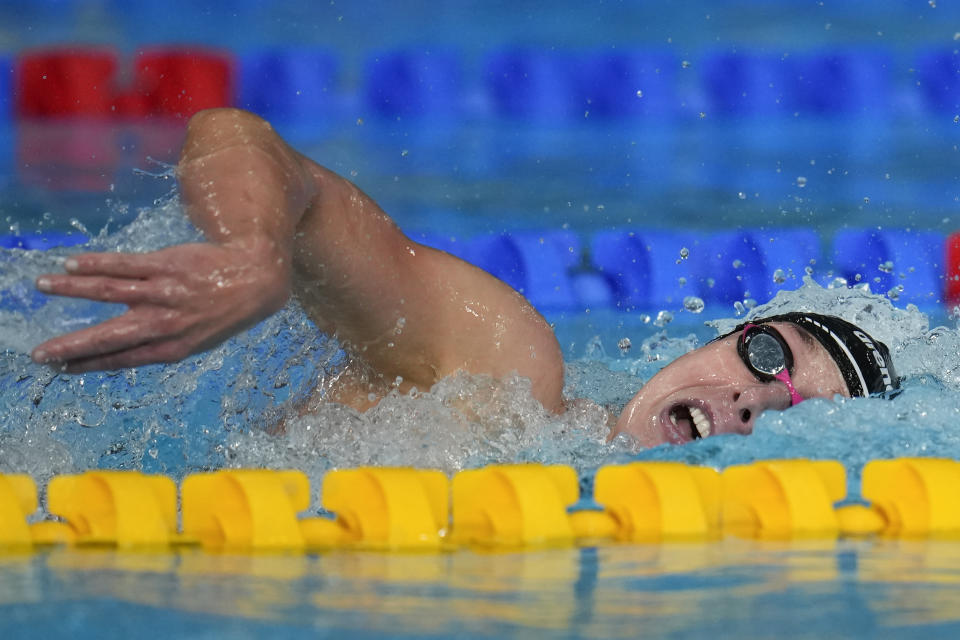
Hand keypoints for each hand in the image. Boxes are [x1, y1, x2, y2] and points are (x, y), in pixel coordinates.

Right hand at [31, 242, 289, 371]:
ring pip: (110, 292)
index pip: (121, 359)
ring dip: (72, 289)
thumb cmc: (223, 312)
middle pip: (110, 336)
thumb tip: (123, 353)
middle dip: (72, 346)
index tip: (59, 368)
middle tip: (39, 353)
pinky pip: (125, 265)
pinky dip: (96, 264)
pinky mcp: (167, 265)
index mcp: (172, 347)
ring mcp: (165, 293)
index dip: (89, 364)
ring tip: (43, 286)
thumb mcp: (197, 340)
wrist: (256, 279)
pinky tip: (71, 264)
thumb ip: (161, 345)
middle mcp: (165, 323)